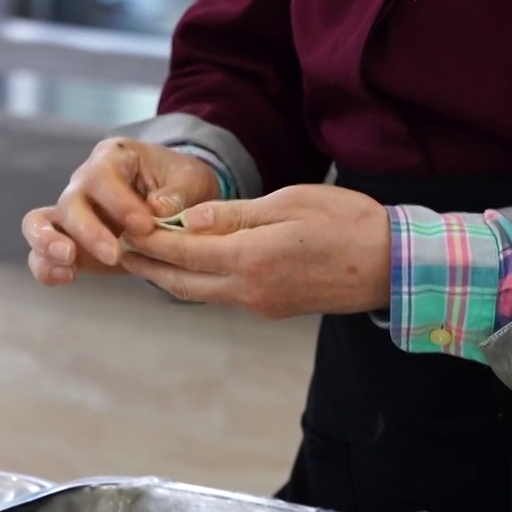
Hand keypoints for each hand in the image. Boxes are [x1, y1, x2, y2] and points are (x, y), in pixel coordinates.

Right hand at [22, 138, 219, 284]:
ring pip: (40, 223)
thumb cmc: (181, 184)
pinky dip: (46, 267)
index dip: (119, 202)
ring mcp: (71, 213)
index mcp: (113, 158)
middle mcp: (84, 183)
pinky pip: (42, 253)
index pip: (103, 176)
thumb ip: (178, 193)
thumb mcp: (192, 180)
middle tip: (114, 255)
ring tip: (69, 262)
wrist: (176, 201)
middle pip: (70, 202)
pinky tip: (65, 278)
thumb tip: (157, 209)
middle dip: (89, 231)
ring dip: (49, 244)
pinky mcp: (69, 241)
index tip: (145, 226)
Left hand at [119, 185, 390, 318]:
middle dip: (149, 266)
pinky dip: (200, 282)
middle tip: (118, 252)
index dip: (150, 241)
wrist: (392, 266)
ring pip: (202, 293)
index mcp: (252, 259)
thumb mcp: (289, 203)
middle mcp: (250, 290)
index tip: (124, 228)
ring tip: (146, 261)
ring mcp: (262, 304)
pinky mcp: (274, 308)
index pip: (184, 250)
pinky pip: (225, 296)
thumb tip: (188, 220)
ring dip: (171, 278)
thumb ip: (235, 215)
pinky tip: (193, 268)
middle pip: (183, 282)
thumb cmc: (348, 222)